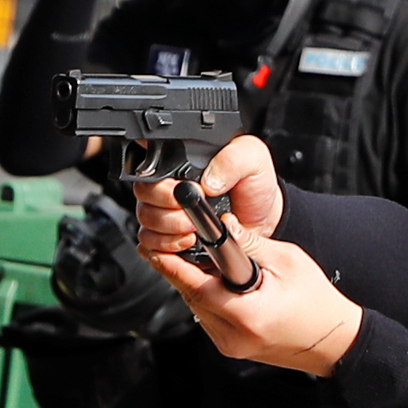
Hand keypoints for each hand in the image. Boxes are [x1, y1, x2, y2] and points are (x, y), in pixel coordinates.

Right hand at [134, 135, 282, 253]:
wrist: (264, 216)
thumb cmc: (254, 184)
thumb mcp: (251, 157)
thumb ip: (232, 159)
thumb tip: (208, 182)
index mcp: (181, 166)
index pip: (148, 171)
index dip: (160, 186)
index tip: (185, 193)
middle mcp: (167, 190)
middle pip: (143, 202)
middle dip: (167, 213)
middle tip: (192, 217)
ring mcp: (166, 216)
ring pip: (146, 227)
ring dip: (168, 234)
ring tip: (194, 232)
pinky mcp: (170, 241)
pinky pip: (151, 248)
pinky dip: (166, 250)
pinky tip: (188, 244)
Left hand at [141, 213, 362, 376]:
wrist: (332, 340)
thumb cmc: (317, 302)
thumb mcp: (287, 261)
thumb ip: (251, 244)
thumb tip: (223, 226)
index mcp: (247, 315)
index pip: (197, 287)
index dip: (174, 266)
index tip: (156, 249)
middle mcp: (233, 336)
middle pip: (192, 297)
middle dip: (183, 269)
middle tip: (177, 245)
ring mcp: (230, 346)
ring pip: (197, 308)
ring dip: (196, 283)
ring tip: (207, 263)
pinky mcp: (231, 348)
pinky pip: (207, 318)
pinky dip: (208, 298)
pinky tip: (220, 284)